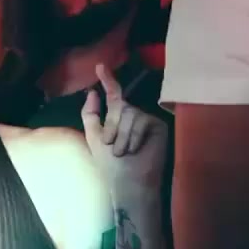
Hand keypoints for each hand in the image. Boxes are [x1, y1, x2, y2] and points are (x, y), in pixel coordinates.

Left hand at [80, 63, 165, 191]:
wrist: (128, 183)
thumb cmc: (110, 165)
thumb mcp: (94, 138)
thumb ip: (91, 114)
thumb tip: (92, 91)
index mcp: (116, 118)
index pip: (113, 96)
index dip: (108, 80)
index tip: (100, 66)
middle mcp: (132, 115)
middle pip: (119, 105)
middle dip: (111, 125)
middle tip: (111, 145)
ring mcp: (146, 120)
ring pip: (129, 112)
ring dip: (121, 134)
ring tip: (123, 152)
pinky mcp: (158, 126)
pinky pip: (140, 120)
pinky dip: (133, 136)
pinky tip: (135, 150)